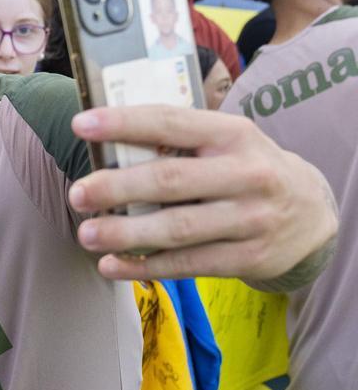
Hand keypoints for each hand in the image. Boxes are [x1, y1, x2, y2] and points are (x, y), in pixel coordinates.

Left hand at [68, 105, 337, 286]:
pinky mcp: (248, 258)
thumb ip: (178, 142)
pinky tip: (111, 266)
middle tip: (77, 194)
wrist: (311, 214)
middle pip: (171, 181)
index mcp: (233, 134)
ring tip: (87, 235)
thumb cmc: (244, 169)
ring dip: (125, 233)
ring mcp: (251, 219)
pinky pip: (188, 265)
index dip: (124, 123)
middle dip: (118, 187)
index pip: (171, 122)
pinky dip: (145, 267)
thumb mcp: (226, 142)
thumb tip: (104, 144)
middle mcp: (246, 174)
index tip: (81, 124)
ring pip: (178, 229)